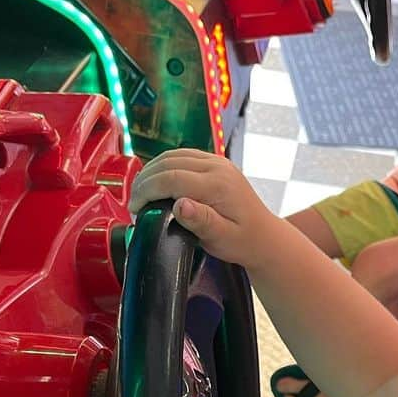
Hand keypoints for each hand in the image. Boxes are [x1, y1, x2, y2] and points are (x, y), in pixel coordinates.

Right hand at [129, 148, 269, 266]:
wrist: (264, 236)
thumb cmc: (242, 241)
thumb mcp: (222, 239)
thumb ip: (201, 222)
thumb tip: (180, 205)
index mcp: (217, 185)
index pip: (171, 178)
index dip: (147, 191)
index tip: (135, 209)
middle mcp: (217, 167)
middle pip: (168, 163)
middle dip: (145, 181)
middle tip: (133, 202)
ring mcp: (217, 162)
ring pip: (173, 155)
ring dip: (152, 171)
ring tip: (140, 193)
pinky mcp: (216, 162)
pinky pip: (183, 156)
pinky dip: (164, 166)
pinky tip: (156, 182)